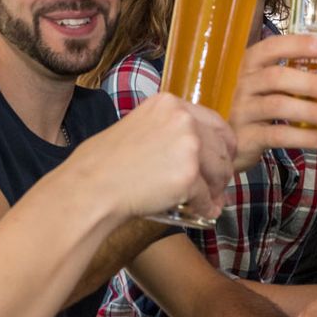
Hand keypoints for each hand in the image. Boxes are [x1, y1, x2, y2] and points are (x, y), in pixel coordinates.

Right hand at [70, 92, 233, 219]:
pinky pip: (206, 196)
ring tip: (211, 200)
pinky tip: (202, 212)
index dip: (224, 143)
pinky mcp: (188, 176)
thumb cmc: (105, 162)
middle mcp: (183, 120)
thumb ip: (168, 131)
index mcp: (170, 104)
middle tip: (218, 185)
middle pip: (221, 147)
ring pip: (219, 172)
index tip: (225, 156)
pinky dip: (206, 207)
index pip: (214, 121)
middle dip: (222, 169)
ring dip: (217, 189)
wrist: (91, 186)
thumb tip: (197, 150)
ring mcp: (188, 147)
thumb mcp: (138, 127)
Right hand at [230, 34, 316, 170]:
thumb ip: (287, 79)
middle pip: (275, 77)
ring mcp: (241, 111)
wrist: (218, 144)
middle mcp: (242, 85)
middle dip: (308, 82)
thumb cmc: (250, 108)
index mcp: (249, 66)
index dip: (298, 45)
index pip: (271, 48)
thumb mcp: (261, 87)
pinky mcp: (245, 138)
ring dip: (309, 111)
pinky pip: (278, 135)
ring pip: (276, 106)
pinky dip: (304, 137)